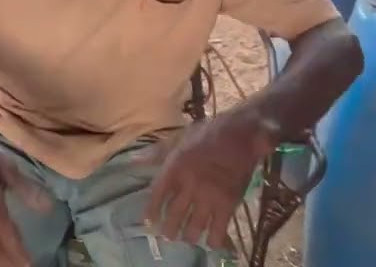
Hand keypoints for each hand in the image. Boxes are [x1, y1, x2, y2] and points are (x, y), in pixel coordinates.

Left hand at [143, 109, 279, 249]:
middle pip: (174, 215)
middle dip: (169, 229)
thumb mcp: (179, 138)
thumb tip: (134, 161)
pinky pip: (219, 229)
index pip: (157, 195)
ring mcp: (209, 196)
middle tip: (167, 236)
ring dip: (188, 236)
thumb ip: (157, 153)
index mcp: (174, 167)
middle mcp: (189, 185)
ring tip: (187, 238)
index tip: (148, 222)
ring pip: (194, 226)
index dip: (151, 211)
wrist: (241, 134)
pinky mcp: (228, 203)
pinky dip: (214, 239)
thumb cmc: (208, 134)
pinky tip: (211, 242)